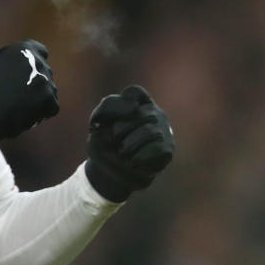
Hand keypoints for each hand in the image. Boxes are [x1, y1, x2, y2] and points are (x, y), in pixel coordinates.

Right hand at [0, 40, 58, 148]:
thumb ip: (6, 59)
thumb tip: (13, 62)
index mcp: (25, 49)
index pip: (39, 51)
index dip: (33, 62)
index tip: (27, 72)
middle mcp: (39, 62)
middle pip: (43, 71)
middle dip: (35, 81)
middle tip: (19, 95)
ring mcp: (48, 82)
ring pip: (48, 90)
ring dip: (39, 97)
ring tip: (19, 107)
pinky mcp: (52, 101)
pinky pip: (51, 107)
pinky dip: (41, 113)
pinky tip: (25, 116)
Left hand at [85, 85, 173, 201]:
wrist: (110, 172)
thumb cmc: (104, 143)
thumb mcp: (97, 122)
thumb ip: (110, 107)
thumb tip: (134, 107)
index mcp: (136, 102)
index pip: (134, 92)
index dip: (118, 107)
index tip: (106, 121)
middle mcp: (153, 112)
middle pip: (139, 114)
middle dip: (119, 129)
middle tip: (114, 141)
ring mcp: (163, 129)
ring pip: (150, 131)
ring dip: (129, 145)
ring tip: (123, 152)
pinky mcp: (167, 148)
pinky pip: (157, 148)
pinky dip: (139, 157)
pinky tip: (133, 161)